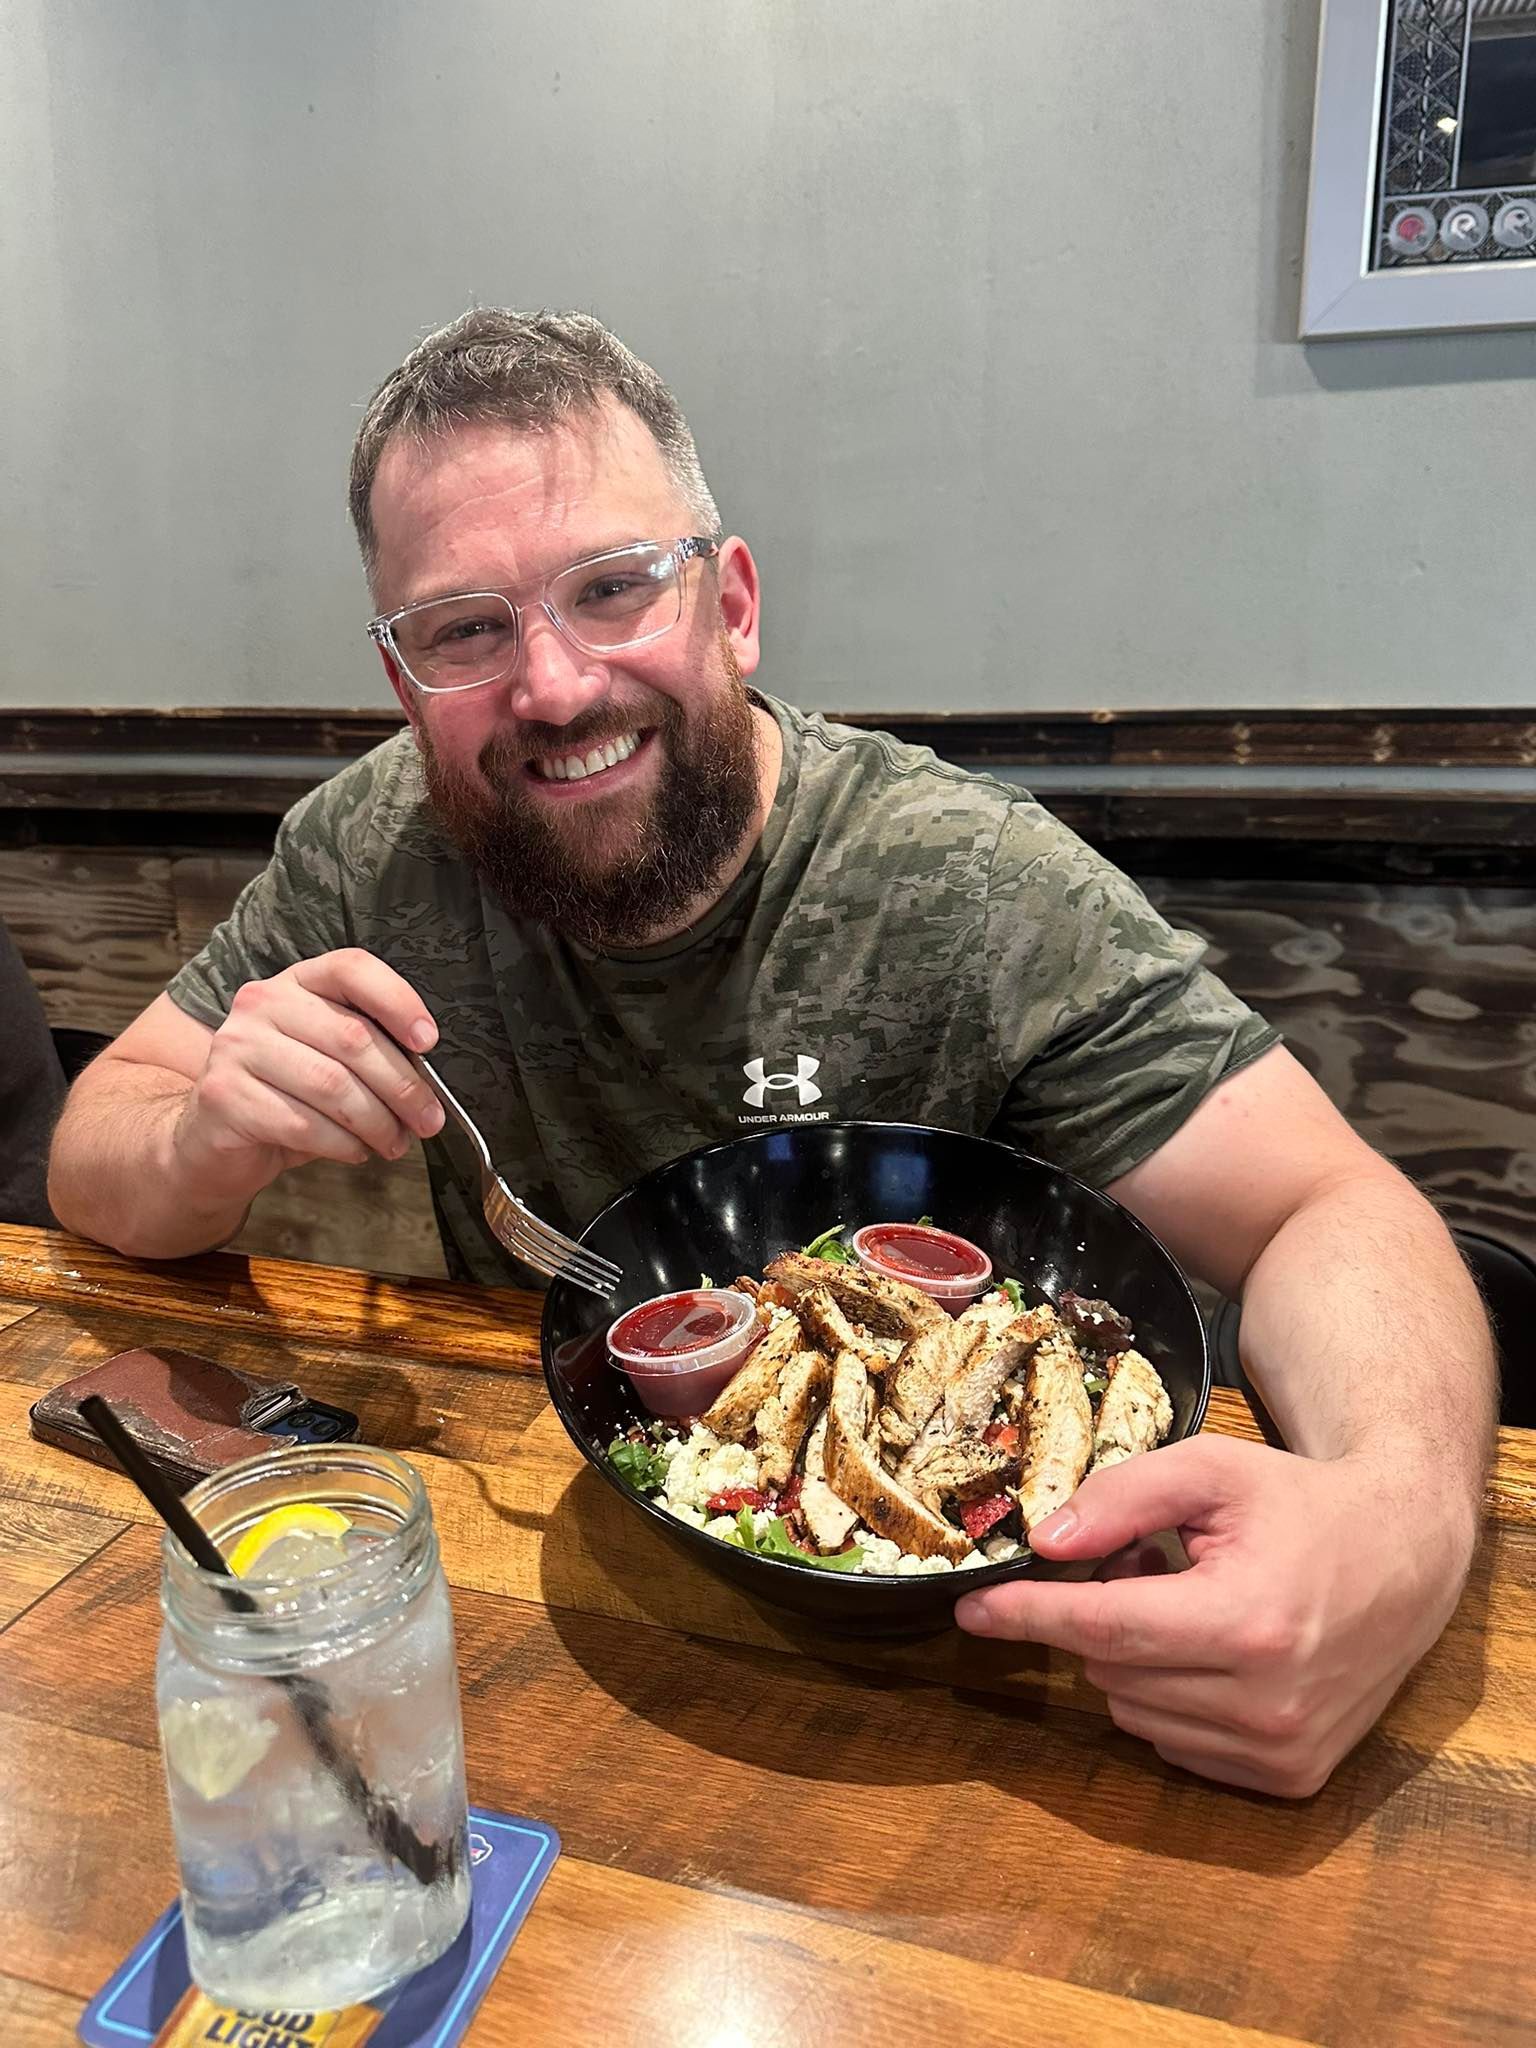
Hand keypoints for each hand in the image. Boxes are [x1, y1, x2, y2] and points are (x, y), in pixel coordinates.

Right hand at [174, 949, 445, 1191]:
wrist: (213, 1139)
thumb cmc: (285, 1095)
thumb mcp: (328, 1059)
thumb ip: (369, 1051)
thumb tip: (427, 1081)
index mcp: (296, 982)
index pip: (351, 968)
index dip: (397, 1000)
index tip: (428, 1041)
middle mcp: (261, 1003)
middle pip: (353, 1037)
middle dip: (403, 1086)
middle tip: (428, 1120)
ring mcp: (236, 1047)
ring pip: (332, 1086)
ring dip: (378, 1122)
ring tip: (395, 1142)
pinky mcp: (224, 1096)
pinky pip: (304, 1124)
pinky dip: (343, 1144)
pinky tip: (356, 1151)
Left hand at [953, 1434, 1475, 1796]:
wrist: (1406, 1554)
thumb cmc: (1301, 1504)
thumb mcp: (1212, 1469)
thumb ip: (1123, 1496)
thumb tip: (1044, 1544)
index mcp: (1246, 1622)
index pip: (1104, 1629)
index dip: (1028, 1617)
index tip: (971, 1611)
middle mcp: (1265, 1702)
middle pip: (1113, 1670)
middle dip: (1100, 1615)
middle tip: (1141, 1563)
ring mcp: (1281, 1750)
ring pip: (1136, 1714)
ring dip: (1135, 1659)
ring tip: (1187, 1600)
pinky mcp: (1292, 1777)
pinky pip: (1176, 1745)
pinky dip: (1170, 1698)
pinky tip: (1212, 1649)